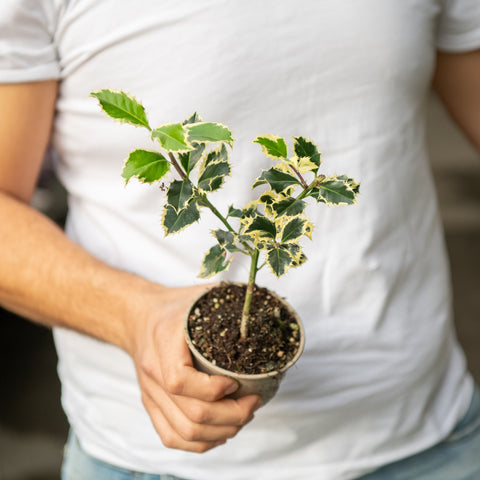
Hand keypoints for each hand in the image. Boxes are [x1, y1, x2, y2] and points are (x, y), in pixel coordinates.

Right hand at [127, 284, 261, 452]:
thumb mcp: (199, 295)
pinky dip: (200, 443)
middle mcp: (152, 373)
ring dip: (221, 431)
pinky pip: (171, 436)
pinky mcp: (151, 404)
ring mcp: (150, 393)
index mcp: (163, 342)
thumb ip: (228, 300)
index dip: (214, 389)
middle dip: (231, 415)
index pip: (180, 380)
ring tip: (243, 417)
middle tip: (254, 402)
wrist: (138, 317)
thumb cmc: (174, 306)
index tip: (237, 382)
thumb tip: (265, 309)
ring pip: (183, 432)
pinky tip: (222, 432)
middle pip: (190, 414)